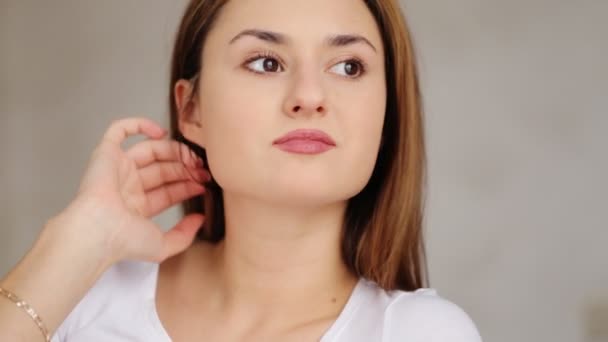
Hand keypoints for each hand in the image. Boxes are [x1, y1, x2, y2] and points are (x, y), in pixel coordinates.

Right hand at [52, 117, 207, 264]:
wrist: (100, 230)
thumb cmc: (124, 241)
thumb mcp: (164, 246)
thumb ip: (185, 235)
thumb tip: (199, 220)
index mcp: (138, 207)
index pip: (169, 190)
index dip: (188, 184)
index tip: (204, 183)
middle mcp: (128, 186)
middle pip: (163, 169)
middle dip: (185, 168)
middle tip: (202, 169)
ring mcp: (117, 169)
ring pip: (150, 150)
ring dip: (173, 150)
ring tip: (190, 156)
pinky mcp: (106, 154)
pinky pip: (119, 131)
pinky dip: (139, 125)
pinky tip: (160, 132)